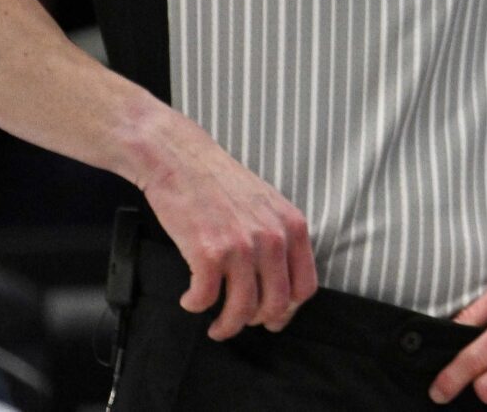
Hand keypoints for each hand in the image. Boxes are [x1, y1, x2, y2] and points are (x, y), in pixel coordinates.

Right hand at [129, 113, 316, 340]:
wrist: (181, 159)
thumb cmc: (220, 183)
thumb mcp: (267, 205)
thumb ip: (278, 238)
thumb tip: (278, 280)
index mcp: (292, 226)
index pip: (305, 286)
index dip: (287, 310)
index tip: (271, 318)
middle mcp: (273, 238)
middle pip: (275, 304)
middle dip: (256, 323)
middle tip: (237, 322)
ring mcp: (242, 246)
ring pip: (242, 310)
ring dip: (226, 326)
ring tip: (215, 326)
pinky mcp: (208, 252)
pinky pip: (205, 299)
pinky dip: (195, 305)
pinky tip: (190, 300)